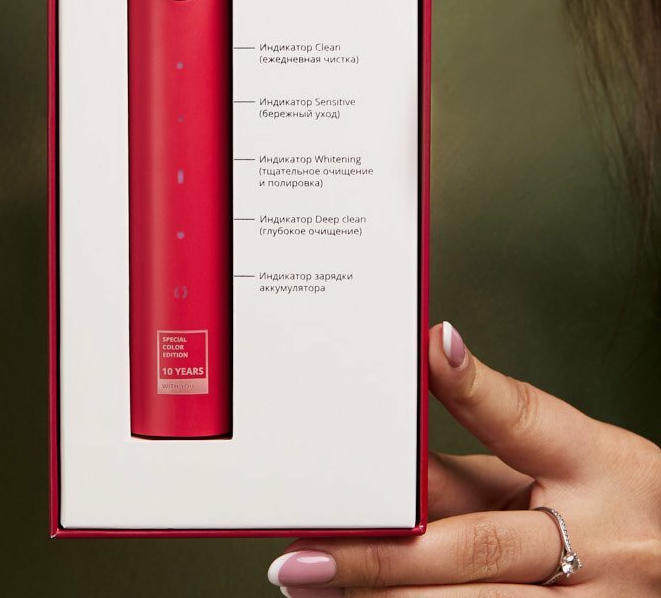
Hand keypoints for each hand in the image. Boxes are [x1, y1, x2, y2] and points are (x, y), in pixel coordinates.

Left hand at [266, 322, 660, 595]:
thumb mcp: (565, 460)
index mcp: (595, 466)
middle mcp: (598, 541)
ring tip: (314, 588)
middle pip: (480, 544)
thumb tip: (402, 413)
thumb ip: (479, 449)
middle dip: (384, 552)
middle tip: (305, 551)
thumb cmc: (618, 503)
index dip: (473, 387)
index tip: (431, 348)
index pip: (526, 420)